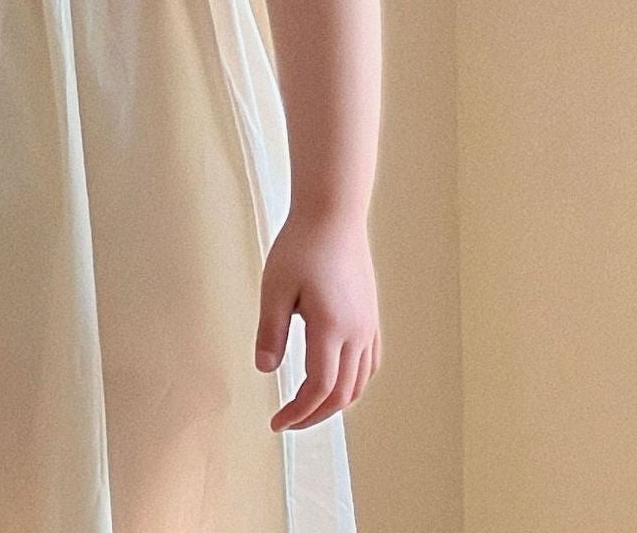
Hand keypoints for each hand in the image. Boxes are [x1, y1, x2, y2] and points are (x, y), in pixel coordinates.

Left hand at [254, 208, 380, 431]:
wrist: (333, 214)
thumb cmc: (301, 245)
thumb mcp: (275, 287)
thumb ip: (270, 331)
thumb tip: (265, 370)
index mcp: (331, 329)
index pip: (318, 388)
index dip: (297, 412)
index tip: (276, 422)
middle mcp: (356, 333)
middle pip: (342, 394)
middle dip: (315, 415)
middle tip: (288, 421)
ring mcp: (368, 325)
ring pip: (360, 382)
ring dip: (335, 402)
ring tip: (308, 406)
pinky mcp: (371, 316)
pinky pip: (369, 362)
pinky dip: (354, 382)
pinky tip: (337, 380)